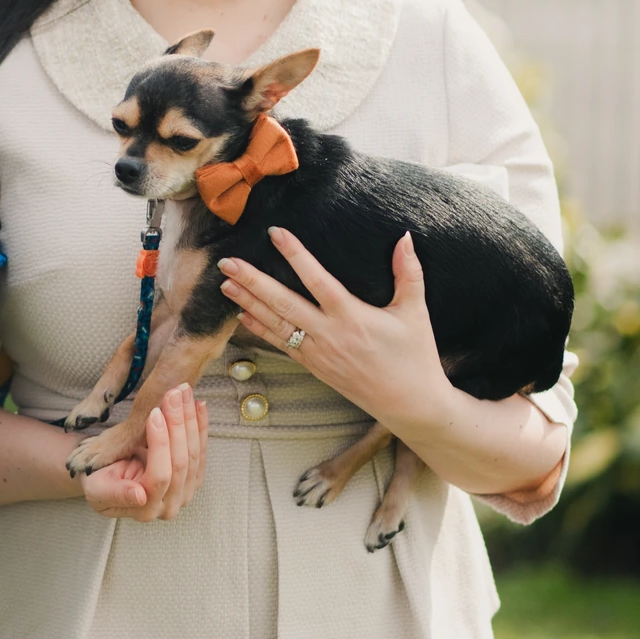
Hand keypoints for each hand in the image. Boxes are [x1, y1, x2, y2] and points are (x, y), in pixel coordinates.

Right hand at [80, 383, 206, 520]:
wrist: (106, 478)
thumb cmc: (97, 482)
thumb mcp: (97, 488)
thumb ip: (117, 494)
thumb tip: (140, 496)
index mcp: (147, 510)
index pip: (160, 476)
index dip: (160, 444)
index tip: (153, 413)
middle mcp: (170, 505)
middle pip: (181, 462)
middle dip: (177, 424)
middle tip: (172, 394)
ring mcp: (185, 491)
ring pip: (194, 453)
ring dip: (190, 420)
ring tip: (183, 392)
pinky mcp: (193, 477)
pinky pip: (202, 449)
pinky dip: (200, 426)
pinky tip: (199, 405)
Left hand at [218, 229, 448, 423]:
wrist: (409, 404)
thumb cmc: (415, 357)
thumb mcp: (415, 312)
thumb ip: (409, 273)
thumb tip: (404, 237)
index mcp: (352, 317)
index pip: (317, 280)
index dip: (295, 255)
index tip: (275, 233)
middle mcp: (329, 334)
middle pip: (283, 303)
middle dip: (253, 282)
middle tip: (228, 263)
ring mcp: (318, 353)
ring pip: (276, 325)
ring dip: (248, 303)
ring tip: (224, 284)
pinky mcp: (314, 367)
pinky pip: (281, 345)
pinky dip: (260, 330)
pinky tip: (243, 316)